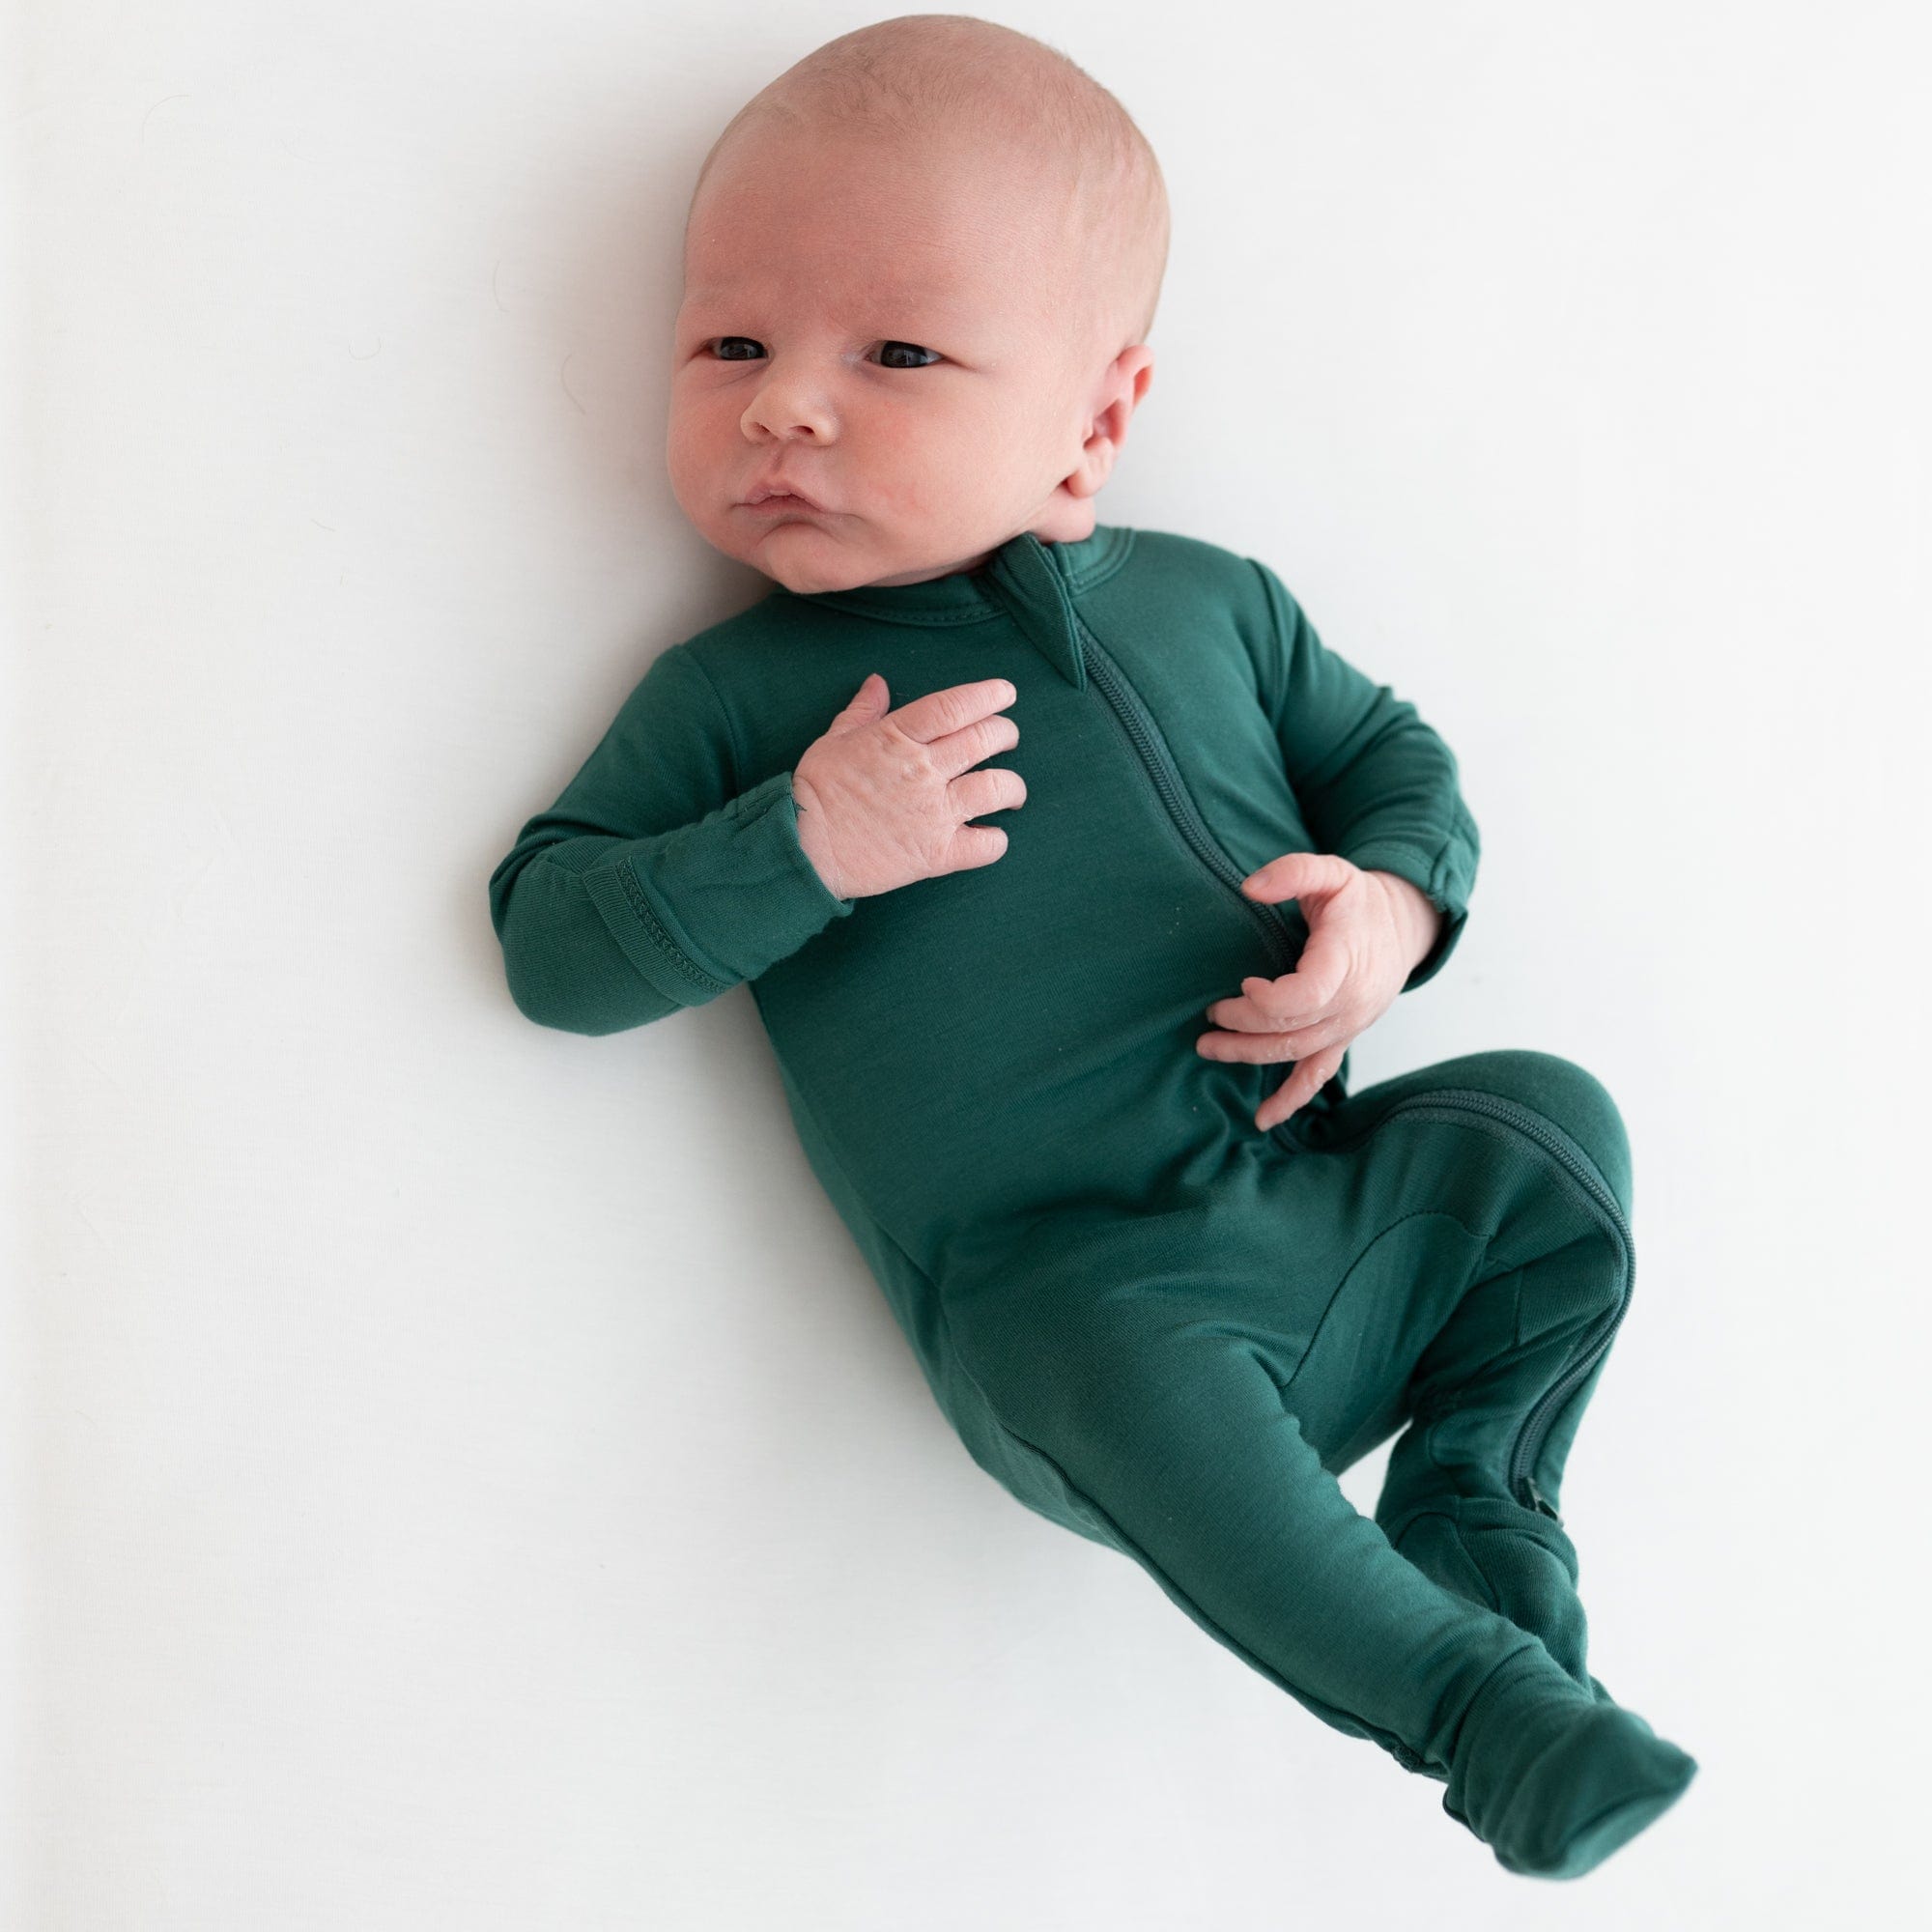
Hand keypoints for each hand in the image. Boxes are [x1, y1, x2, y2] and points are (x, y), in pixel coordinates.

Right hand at [792, 673, 1025, 899]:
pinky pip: (986, 845)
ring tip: (1011, 791)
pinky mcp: (937, 853)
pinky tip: (990, 835)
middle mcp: (924, 770)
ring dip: (1013, 786)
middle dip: (1006, 734)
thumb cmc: (816, 790)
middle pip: (986, 740)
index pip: (955, 706)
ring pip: (997, 788)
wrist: (804, 846)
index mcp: (898, 737)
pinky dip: (996, 840)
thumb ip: (863, 711)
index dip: (988, 696)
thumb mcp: (834, 739)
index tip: (1006, 693)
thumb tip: (878, 683)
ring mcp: (934, 812)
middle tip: (1007, 739)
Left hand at [1196, 854, 1442, 1131]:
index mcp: (1346, 961)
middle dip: (1242, 1027)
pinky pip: (1318, 1075)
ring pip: (1296, 1055)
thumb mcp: (1331, 871)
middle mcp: (1351, 1002)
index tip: (1244, 983)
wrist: (1401, 928)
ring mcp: (1348, 1026)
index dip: (1268, 999)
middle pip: (1291, 1030)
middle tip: (1208, 1017)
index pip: (1306, 996)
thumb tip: (1248, 888)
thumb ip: (1291, 871)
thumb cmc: (1358, 900)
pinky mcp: (1343, 1038)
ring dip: (1250, 1057)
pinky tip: (1264, 1118)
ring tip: (1209, 1048)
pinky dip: (1292, 1099)